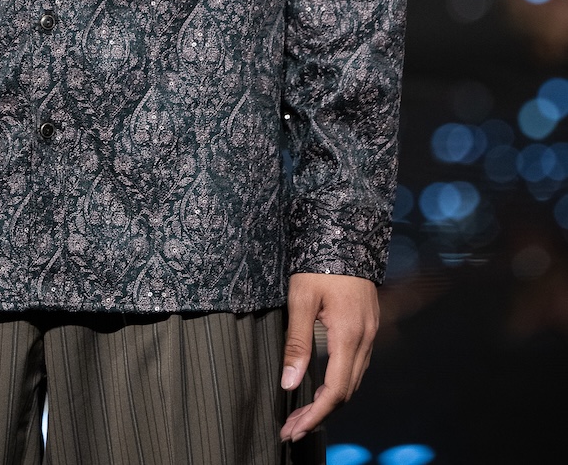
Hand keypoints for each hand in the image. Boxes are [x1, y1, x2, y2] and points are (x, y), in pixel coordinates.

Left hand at [279, 271, 377, 443]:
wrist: (345, 232)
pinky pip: (357, 365)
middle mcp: (365, 338)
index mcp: (349, 334)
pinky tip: (321, 386)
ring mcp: (370, 332)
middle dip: (319, 414)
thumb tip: (289, 383)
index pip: (335, 391)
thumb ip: (296, 343)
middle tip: (292, 427)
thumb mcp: (301, 299)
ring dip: (329, 401)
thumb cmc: (320, 262)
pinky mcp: (368, 324)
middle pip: (346, 391)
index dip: (315, 415)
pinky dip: (339, 383)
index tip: (294, 429)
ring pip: (353, 380)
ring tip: (302, 413)